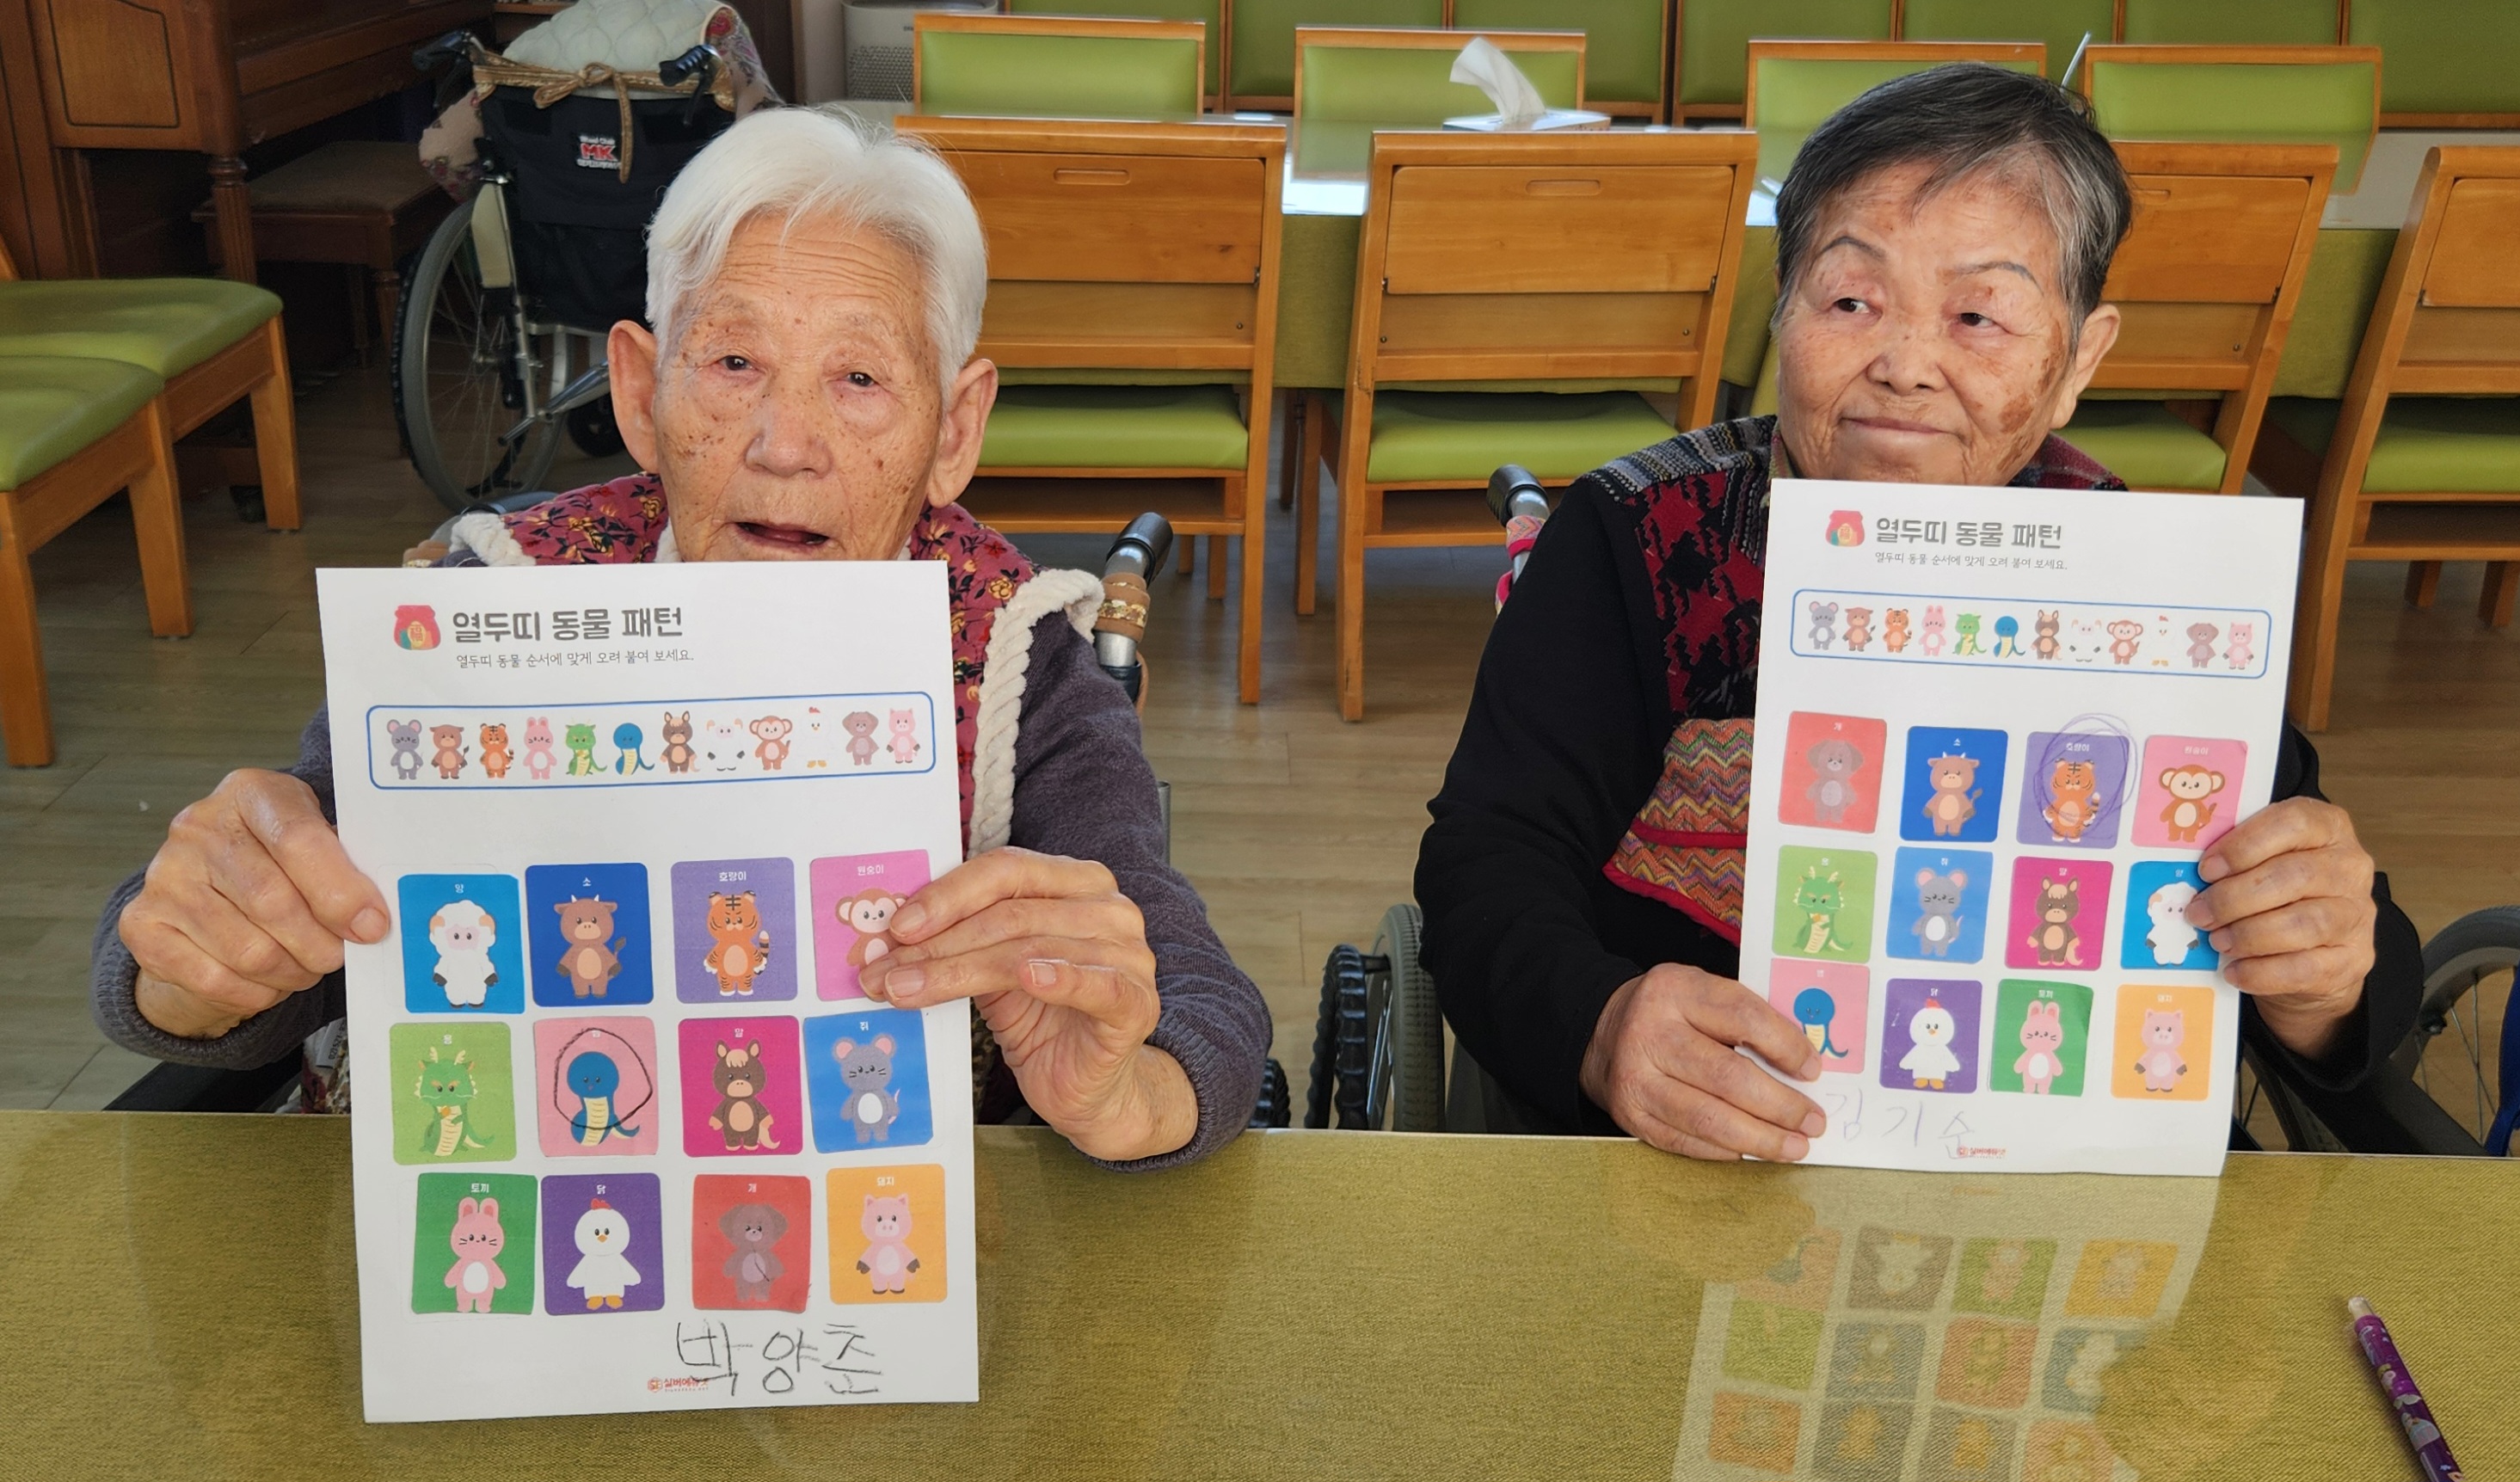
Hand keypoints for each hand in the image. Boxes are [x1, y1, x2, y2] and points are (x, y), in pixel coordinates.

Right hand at [117, 769, 389, 1039]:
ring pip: (249, 951)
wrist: (208, 889)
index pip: (299, 839)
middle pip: (273, 902)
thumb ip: (347, 870)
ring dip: (292, 971)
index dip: (340, 891)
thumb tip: (372, 920)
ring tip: (305, 966)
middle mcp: (198, 827)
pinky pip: (215, 979)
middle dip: (321, 943)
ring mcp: (163, 875)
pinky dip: (256, 992)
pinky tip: (268, 979)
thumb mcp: (319, 845)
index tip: (372, 926)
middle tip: (339, 956)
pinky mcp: (142, 925)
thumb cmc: (282, 864)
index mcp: (251, 793)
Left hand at [860, 848, 1193, 1161]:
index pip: (1008, 869)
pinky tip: (1027, 978)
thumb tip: (890, 935)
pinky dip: (1058, 977)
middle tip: (884, 970)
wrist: (1092, 1088)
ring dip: (957, 971)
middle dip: (938, 943)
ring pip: (1030, 950)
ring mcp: (1129, 954)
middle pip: (1011, 912)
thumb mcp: (996, 973)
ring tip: (905, 991)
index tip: (898, 927)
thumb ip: (964, 942)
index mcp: (1078, 883)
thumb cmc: (1045, 1021)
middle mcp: (1110, 909)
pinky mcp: (1135, 1004)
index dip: (948, 894)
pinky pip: (1095, 983)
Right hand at [1580, 963, 1826, 1161]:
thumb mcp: (1701, 992)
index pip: (1742, 1017)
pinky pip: (1687, 1141)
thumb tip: (1803, 1066)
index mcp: (1675, 990)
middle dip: (1781, 1106)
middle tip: (1813, 1122)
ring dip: (1761, 1138)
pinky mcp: (1630, 1116)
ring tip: (1794, 1146)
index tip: (1813, 1071)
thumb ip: (1746, 1017)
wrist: (1602, 1033)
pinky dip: (1726, 1150)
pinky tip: (1753, 1150)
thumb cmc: (1671, 1013)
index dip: (1785, 1047)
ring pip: (1709, 1119)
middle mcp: (1650, 1033)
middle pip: (1728, 1077)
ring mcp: (1636, 1079)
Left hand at [2187, 797, 2375, 1059]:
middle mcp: (2350, 867)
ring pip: (2303, 923)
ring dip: (2248, 934)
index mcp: (2328, 828)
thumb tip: (2183, 871)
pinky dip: (2263, 971)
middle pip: (2295, 876)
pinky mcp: (2354, 960)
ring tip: (2217, 941)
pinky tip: (2235, 970)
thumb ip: (2235, 858)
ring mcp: (2357, 915)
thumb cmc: (2277, 895)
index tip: (2206, 869)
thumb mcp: (2261, 863)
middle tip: (2198, 914)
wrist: (2315, 953)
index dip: (2245, 845)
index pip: (2294, 822)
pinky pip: (2306, 968)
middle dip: (2235, 897)